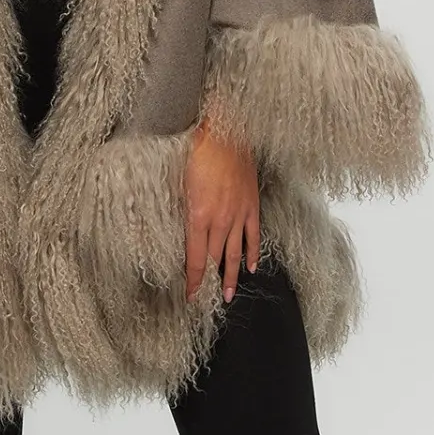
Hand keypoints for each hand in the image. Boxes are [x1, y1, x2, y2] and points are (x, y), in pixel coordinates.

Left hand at [183, 116, 259, 303]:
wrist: (227, 134)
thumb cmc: (198, 153)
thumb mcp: (180, 184)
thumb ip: (182, 211)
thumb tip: (179, 231)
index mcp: (198, 217)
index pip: (195, 259)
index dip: (193, 281)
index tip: (191, 296)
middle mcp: (219, 221)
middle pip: (214, 259)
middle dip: (211, 282)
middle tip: (209, 300)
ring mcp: (238, 215)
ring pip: (235, 253)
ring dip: (233, 275)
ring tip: (231, 294)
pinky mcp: (251, 206)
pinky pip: (253, 236)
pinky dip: (253, 253)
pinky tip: (252, 266)